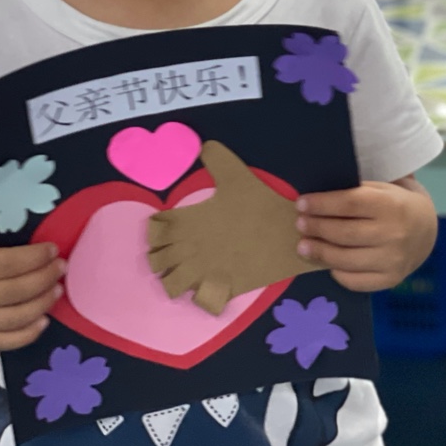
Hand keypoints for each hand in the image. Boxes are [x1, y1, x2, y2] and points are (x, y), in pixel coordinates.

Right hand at [0, 226, 64, 350]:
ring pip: (15, 318)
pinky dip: (29, 333)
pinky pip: (6, 342)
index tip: (53, 249)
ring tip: (58, 289)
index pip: (8, 264)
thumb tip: (44, 234)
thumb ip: (3, 236)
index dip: (35, 257)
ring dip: (43, 303)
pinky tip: (45, 319)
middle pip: (16, 291)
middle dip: (45, 278)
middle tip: (62, 267)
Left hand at [148, 141, 323, 315]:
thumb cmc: (261, 205)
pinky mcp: (223, 288)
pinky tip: (205, 286)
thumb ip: (218, 161)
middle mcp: (191, 249)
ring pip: (171, 285)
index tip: (167, 226)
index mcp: (191, 223)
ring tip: (183, 271)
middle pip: (156, 261)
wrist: (289, 235)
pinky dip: (198, 296)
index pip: (155, 231)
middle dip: (159, 257)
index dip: (157, 229)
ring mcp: (206, 272)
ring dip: (173, 278)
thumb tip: (204, 145)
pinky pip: (200, 301)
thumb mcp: (239, 177)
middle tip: (173, 250)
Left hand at [295, 177, 437, 292]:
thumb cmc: (397, 203)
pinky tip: (327, 263)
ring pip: (345, 259)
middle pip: (344, 232)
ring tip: (303, 246)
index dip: (322, 204)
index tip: (301, 203)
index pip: (350, 202)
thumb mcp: (386, 187)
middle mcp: (394, 233)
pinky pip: (355, 280)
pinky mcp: (390, 279)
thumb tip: (318, 188)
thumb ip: (358, 187)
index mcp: (393, 204)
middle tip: (299, 224)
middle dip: (316, 227)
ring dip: (319, 252)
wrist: (427, 232)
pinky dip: (337, 272)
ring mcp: (393, 260)